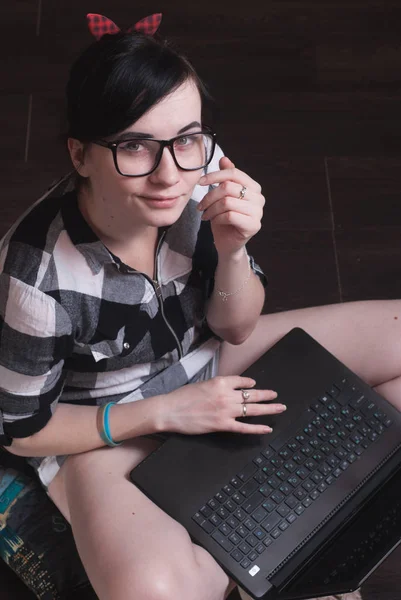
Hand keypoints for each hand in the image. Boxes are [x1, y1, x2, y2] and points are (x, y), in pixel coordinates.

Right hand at [160, 375, 284, 434]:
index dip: (250, 383)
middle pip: (252, 395)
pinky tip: (267, 428)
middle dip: (267, 395)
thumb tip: (229, 389)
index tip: (254, 385)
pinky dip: (257, 428)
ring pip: (253, 409)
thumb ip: (217, 386)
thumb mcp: (202, 384)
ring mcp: (226, 410)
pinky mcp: (222, 425)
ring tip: (279, 407)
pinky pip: (244, 427)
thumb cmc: (181, 397)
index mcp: (220, 382)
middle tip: (276, 395)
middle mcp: (226, 395)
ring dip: (269, 408)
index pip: (242, 381)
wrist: (170, 410)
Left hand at [197, 157, 264, 256]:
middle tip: (201, 206)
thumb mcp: (222, 196)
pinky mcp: (253, 226)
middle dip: (209, 196)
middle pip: (228, 187)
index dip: (215, 175)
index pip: (234, 174)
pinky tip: (214, 222)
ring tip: (205, 214)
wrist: (227, 243)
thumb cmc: (224, 219)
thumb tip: (224, 159)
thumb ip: (226, 178)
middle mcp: (259, 198)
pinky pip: (230, 216)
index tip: (199, 182)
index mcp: (253, 187)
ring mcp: (258, 213)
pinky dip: (217, 218)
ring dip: (211, 209)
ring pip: (227, 202)